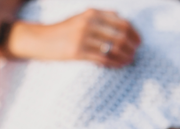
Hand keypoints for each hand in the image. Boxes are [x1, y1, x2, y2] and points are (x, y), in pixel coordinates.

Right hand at [7, 9, 141, 67]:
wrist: (40, 39)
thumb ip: (101, 16)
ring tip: (130, 60)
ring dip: (125, 56)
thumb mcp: (82, 17)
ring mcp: (83, 38)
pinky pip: (103, 58)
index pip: (122, 23)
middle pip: (120, 36)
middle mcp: (89, 23)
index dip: (134, 33)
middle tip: (135, 53)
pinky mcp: (77, 52)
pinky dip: (115, 63)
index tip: (139, 42)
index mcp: (92, 13)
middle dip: (132, 46)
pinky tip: (119, 65)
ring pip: (113, 48)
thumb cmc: (64, 30)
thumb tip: (122, 17)